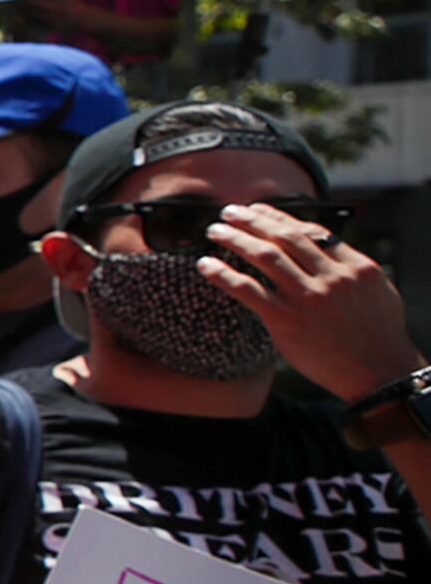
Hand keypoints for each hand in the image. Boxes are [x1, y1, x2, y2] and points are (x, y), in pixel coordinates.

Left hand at [199, 202, 414, 402]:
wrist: (378, 373)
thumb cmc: (379, 334)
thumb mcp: (378, 292)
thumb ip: (351, 268)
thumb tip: (326, 247)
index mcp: (354, 266)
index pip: (311, 231)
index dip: (279, 218)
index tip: (258, 210)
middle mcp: (330, 277)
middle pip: (284, 238)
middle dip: (252, 220)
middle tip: (228, 211)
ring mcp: (307, 297)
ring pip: (264, 256)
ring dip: (234, 239)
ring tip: (215, 231)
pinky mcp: (285, 320)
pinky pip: (246, 289)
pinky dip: (223, 274)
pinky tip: (206, 265)